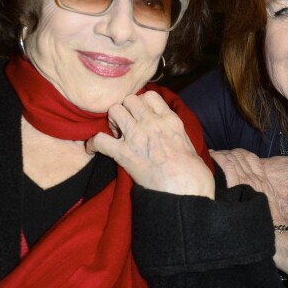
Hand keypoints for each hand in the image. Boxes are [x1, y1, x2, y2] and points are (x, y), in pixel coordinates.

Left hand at [86, 91, 214, 198]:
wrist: (186, 191)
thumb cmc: (194, 174)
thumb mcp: (191, 145)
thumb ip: (179, 135)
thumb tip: (177, 137)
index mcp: (170, 120)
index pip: (150, 95)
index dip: (142, 103)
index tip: (140, 113)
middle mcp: (152, 122)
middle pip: (130, 99)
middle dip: (125, 109)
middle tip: (126, 124)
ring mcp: (137, 136)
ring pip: (114, 111)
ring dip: (112, 121)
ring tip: (115, 133)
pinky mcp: (124, 154)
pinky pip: (99, 139)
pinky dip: (93, 144)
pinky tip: (93, 149)